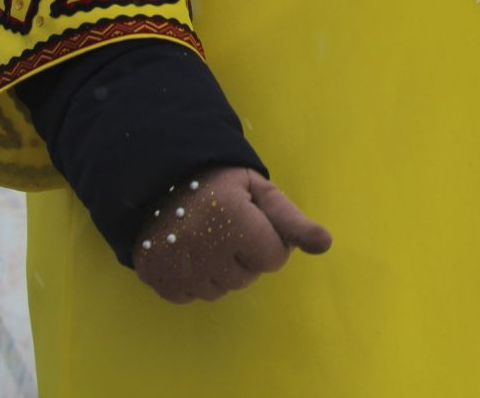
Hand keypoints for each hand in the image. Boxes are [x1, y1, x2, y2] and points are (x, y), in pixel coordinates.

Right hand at [133, 166, 332, 303]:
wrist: (162, 181)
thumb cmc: (221, 184)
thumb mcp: (262, 192)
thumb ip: (293, 221)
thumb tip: (325, 245)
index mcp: (233, 220)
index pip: (274, 259)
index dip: (271, 242)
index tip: (254, 223)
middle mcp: (202, 247)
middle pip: (247, 278)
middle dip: (247, 257)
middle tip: (232, 231)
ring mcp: (175, 266)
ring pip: (220, 291)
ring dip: (222, 272)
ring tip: (211, 241)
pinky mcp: (154, 277)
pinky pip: (190, 297)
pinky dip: (196, 281)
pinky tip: (192, 255)